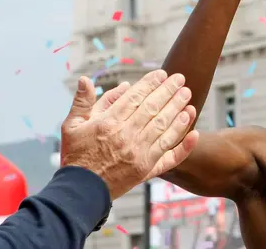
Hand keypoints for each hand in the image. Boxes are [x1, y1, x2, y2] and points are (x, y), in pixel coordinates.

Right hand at [60, 70, 199, 199]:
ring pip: (165, 128)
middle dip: (169, 91)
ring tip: (188, 97)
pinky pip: (170, 156)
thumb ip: (81, 102)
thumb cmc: (75, 156)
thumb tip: (87, 79)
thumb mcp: (71, 126)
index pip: (135, 97)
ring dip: (179, 111)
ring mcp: (140, 154)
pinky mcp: (147, 170)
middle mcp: (126, 137)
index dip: (150, 84)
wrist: (80, 192)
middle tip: (181, 79)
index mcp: (108, 123)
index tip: (162, 74)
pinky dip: (184, 145)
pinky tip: (195, 132)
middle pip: (153, 109)